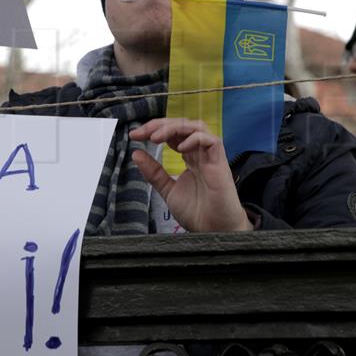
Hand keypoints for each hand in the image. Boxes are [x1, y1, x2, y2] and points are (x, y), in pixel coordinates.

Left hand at [129, 118, 251, 232]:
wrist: (214, 231)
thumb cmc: (197, 212)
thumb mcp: (168, 190)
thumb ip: (154, 173)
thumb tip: (136, 154)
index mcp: (189, 156)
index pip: (172, 133)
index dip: (154, 129)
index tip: (134, 135)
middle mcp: (200, 153)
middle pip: (182, 125)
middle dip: (159, 125)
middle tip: (141, 133)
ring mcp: (211, 156)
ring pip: (196, 127)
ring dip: (174, 127)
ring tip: (156, 136)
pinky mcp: (220, 163)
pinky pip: (211, 141)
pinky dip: (195, 138)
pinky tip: (180, 147)